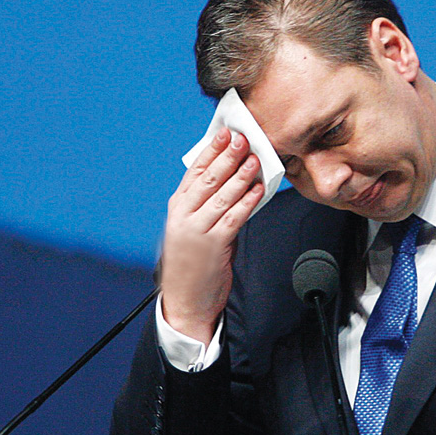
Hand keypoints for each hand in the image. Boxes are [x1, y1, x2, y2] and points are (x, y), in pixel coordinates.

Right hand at [159, 128, 263, 343]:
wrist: (186, 301)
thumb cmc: (192, 263)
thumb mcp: (192, 228)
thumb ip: (207, 205)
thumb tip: (234, 179)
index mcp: (177, 208)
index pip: (194, 171)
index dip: (211, 150)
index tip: (225, 133)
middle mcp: (183, 216)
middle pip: (209, 179)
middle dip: (228, 157)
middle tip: (244, 140)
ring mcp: (197, 230)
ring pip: (222, 196)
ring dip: (241, 176)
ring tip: (255, 160)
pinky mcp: (213, 245)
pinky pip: (234, 218)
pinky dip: (247, 202)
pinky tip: (258, 191)